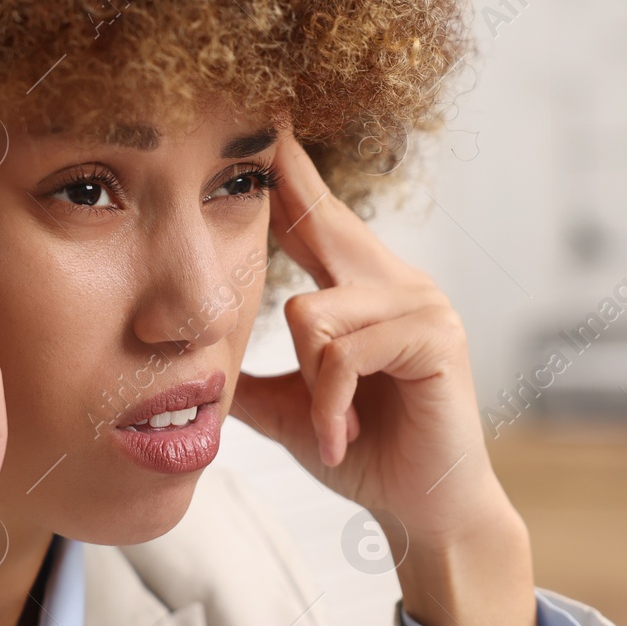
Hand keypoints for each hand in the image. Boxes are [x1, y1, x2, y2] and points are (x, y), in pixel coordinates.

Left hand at [232, 127, 541, 625]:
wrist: (422, 510)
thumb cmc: (365, 452)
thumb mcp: (292, 408)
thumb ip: (250, 376)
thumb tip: (192, 363)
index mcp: (360, 289)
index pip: (315, 215)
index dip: (287, 169)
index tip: (262, 116)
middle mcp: (395, 282)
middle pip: (319, 220)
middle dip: (287, 180)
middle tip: (264, 122)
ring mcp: (420, 304)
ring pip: (313, 313)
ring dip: (308, 383)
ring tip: (328, 423)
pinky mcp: (434, 338)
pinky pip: (344, 352)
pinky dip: (330, 403)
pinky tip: (342, 436)